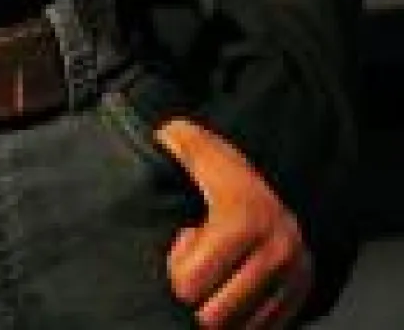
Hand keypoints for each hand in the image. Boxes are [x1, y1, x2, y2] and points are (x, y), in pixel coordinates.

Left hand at [155, 117, 313, 328]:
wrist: (274, 177)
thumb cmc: (218, 169)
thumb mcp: (191, 146)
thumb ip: (172, 147)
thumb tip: (157, 147)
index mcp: (244, 216)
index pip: (189, 284)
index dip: (176, 270)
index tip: (184, 241)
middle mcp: (277, 250)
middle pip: (214, 317)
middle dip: (197, 298)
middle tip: (197, 268)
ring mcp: (294, 276)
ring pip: (239, 328)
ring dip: (220, 309)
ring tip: (217, 276)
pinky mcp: (302, 295)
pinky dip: (241, 318)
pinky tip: (233, 287)